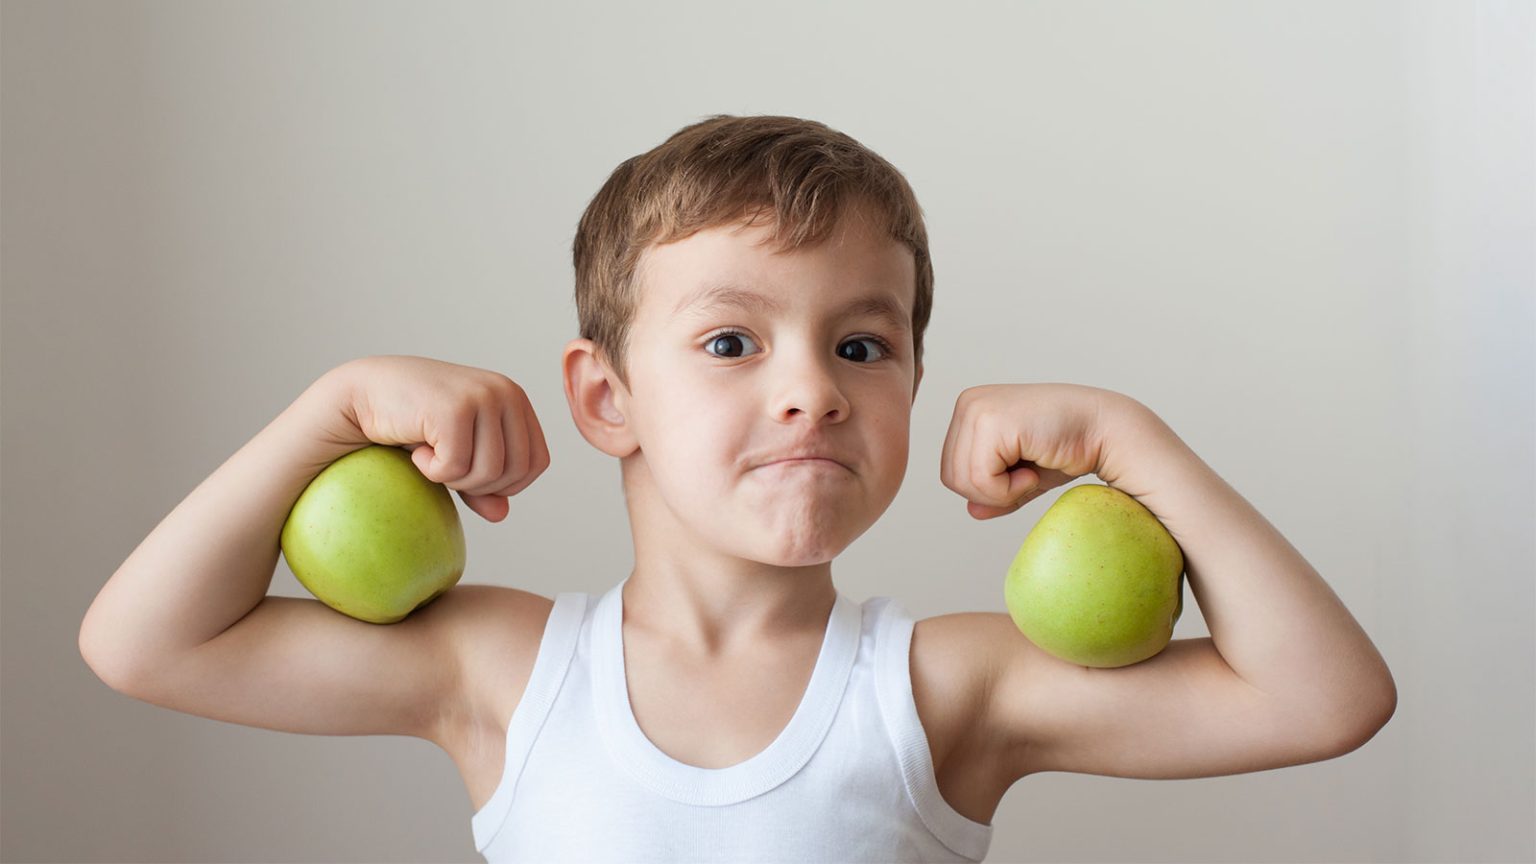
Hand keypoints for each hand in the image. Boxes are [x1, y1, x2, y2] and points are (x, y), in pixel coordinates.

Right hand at [331, 354, 550, 522]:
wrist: (363, 394)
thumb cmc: (413, 422)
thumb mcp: (457, 452)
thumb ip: (483, 483)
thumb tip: (502, 514)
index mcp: (515, 399)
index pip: (537, 462)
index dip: (507, 484)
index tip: (470, 475)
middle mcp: (505, 392)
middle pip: (516, 472)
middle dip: (480, 485)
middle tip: (446, 466)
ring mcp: (482, 397)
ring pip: (489, 473)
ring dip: (455, 479)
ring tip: (430, 456)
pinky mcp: (455, 409)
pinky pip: (456, 468)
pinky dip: (433, 472)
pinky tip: (417, 450)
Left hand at [939, 383, 1130, 519]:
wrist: (1107, 431)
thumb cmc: (1070, 448)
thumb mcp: (1023, 474)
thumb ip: (994, 491)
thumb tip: (971, 512)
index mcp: (970, 409)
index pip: (951, 469)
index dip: (986, 488)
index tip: (1022, 472)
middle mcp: (968, 404)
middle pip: (951, 477)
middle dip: (990, 492)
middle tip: (1028, 475)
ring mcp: (977, 409)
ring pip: (963, 481)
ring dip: (1002, 491)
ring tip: (1031, 470)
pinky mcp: (992, 422)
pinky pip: (981, 479)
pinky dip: (1010, 489)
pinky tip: (1034, 469)